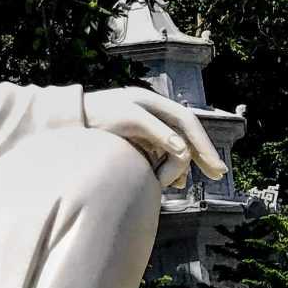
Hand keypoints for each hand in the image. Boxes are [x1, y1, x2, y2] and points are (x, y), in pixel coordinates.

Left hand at [84, 87, 225, 188]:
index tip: (214, 166)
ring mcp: (144, 125)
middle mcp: (153, 112)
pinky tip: (168, 181)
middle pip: (186, 134)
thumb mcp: (128, 119)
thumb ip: (156, 132)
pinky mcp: (135, 138)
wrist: (70, 119)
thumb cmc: (97, 116)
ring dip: (181, 165)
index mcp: (153, 103)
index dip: (203, 144)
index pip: (188, 123)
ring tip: (180, 184)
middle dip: (201, 155)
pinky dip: (166, 166)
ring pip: (174, 146)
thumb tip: (184, 149)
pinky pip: (159, 153)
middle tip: (218, 174)